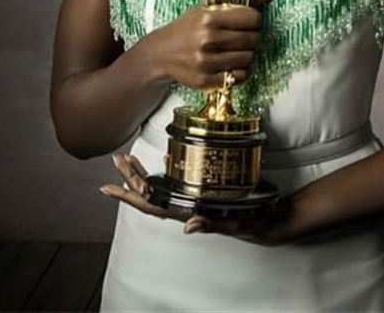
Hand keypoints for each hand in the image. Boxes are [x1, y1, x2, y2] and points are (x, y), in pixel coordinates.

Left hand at [99, 153, 302, 245]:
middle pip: (150, 193)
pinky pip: (177, 181)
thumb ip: (215, 225)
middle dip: (130, 177)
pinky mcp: (203, 190)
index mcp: (189, 214)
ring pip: (160, 186)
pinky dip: (166, 169)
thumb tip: (187, 226)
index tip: (107, 187)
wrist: (276, 219)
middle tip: (116, 158)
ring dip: (142, 173)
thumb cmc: (258, 222)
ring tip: (127, 158)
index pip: (151, 206)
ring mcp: (193, 198)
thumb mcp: (240, 224)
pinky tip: (161, 158)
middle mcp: (186, 206)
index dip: (128, 197)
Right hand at [150, 0, 276, 89]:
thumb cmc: (187, 28)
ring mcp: (206, 62)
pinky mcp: (206, 80)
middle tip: (239, 37)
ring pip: (249, 58)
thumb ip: (242, 1)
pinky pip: (240, 76)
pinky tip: (227, 64)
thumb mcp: (209, 9)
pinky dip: (238, 71)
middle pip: (253, 39)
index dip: (253, 19)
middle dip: (251, 37)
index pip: (252, 18)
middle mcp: (207, 40)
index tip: (245, 21)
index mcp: (208, 18)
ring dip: (245, 55)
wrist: (161, 53)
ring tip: (232, 50)